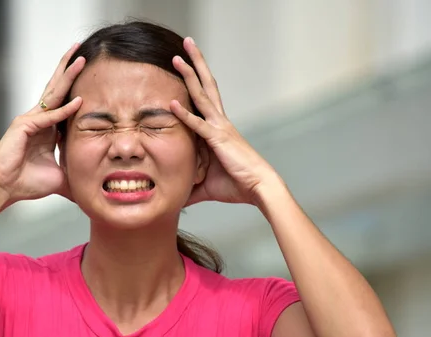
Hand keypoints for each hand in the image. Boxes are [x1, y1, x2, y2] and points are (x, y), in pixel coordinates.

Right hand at [0, 44, 84, 205]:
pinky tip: (78, 101)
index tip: (90, 72)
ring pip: (53, 94)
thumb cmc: (26, 183)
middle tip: (81, 50)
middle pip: (57, 89)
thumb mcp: (60, 176)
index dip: (75, 86)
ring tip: (80, 59)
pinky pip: (49, 117)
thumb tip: (94, 184)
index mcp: (46, 128)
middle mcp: (38, 119)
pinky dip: (64, 110)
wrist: (3, 189)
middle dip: (69, 69)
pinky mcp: (23, 127)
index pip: (64, 101)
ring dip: (68, 76)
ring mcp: (29, 120)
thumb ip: (75, 173)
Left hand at [171, 38, 282, 206]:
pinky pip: (198, 125)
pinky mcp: (218, 140)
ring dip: (189, 76)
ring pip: (202, 96)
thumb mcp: (206, 185)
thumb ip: (191, 186)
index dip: (195, 80)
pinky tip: (171, 103)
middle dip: (195, 65)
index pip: (204, 99)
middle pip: (206, 86)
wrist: (259, 188)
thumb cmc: (236, 185)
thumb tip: (177, 198)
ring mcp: (220, 128)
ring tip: (178, 57)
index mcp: (218, 128)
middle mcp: (220, 122)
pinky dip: (184, 114)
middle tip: (185, 45)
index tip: (184, 64)